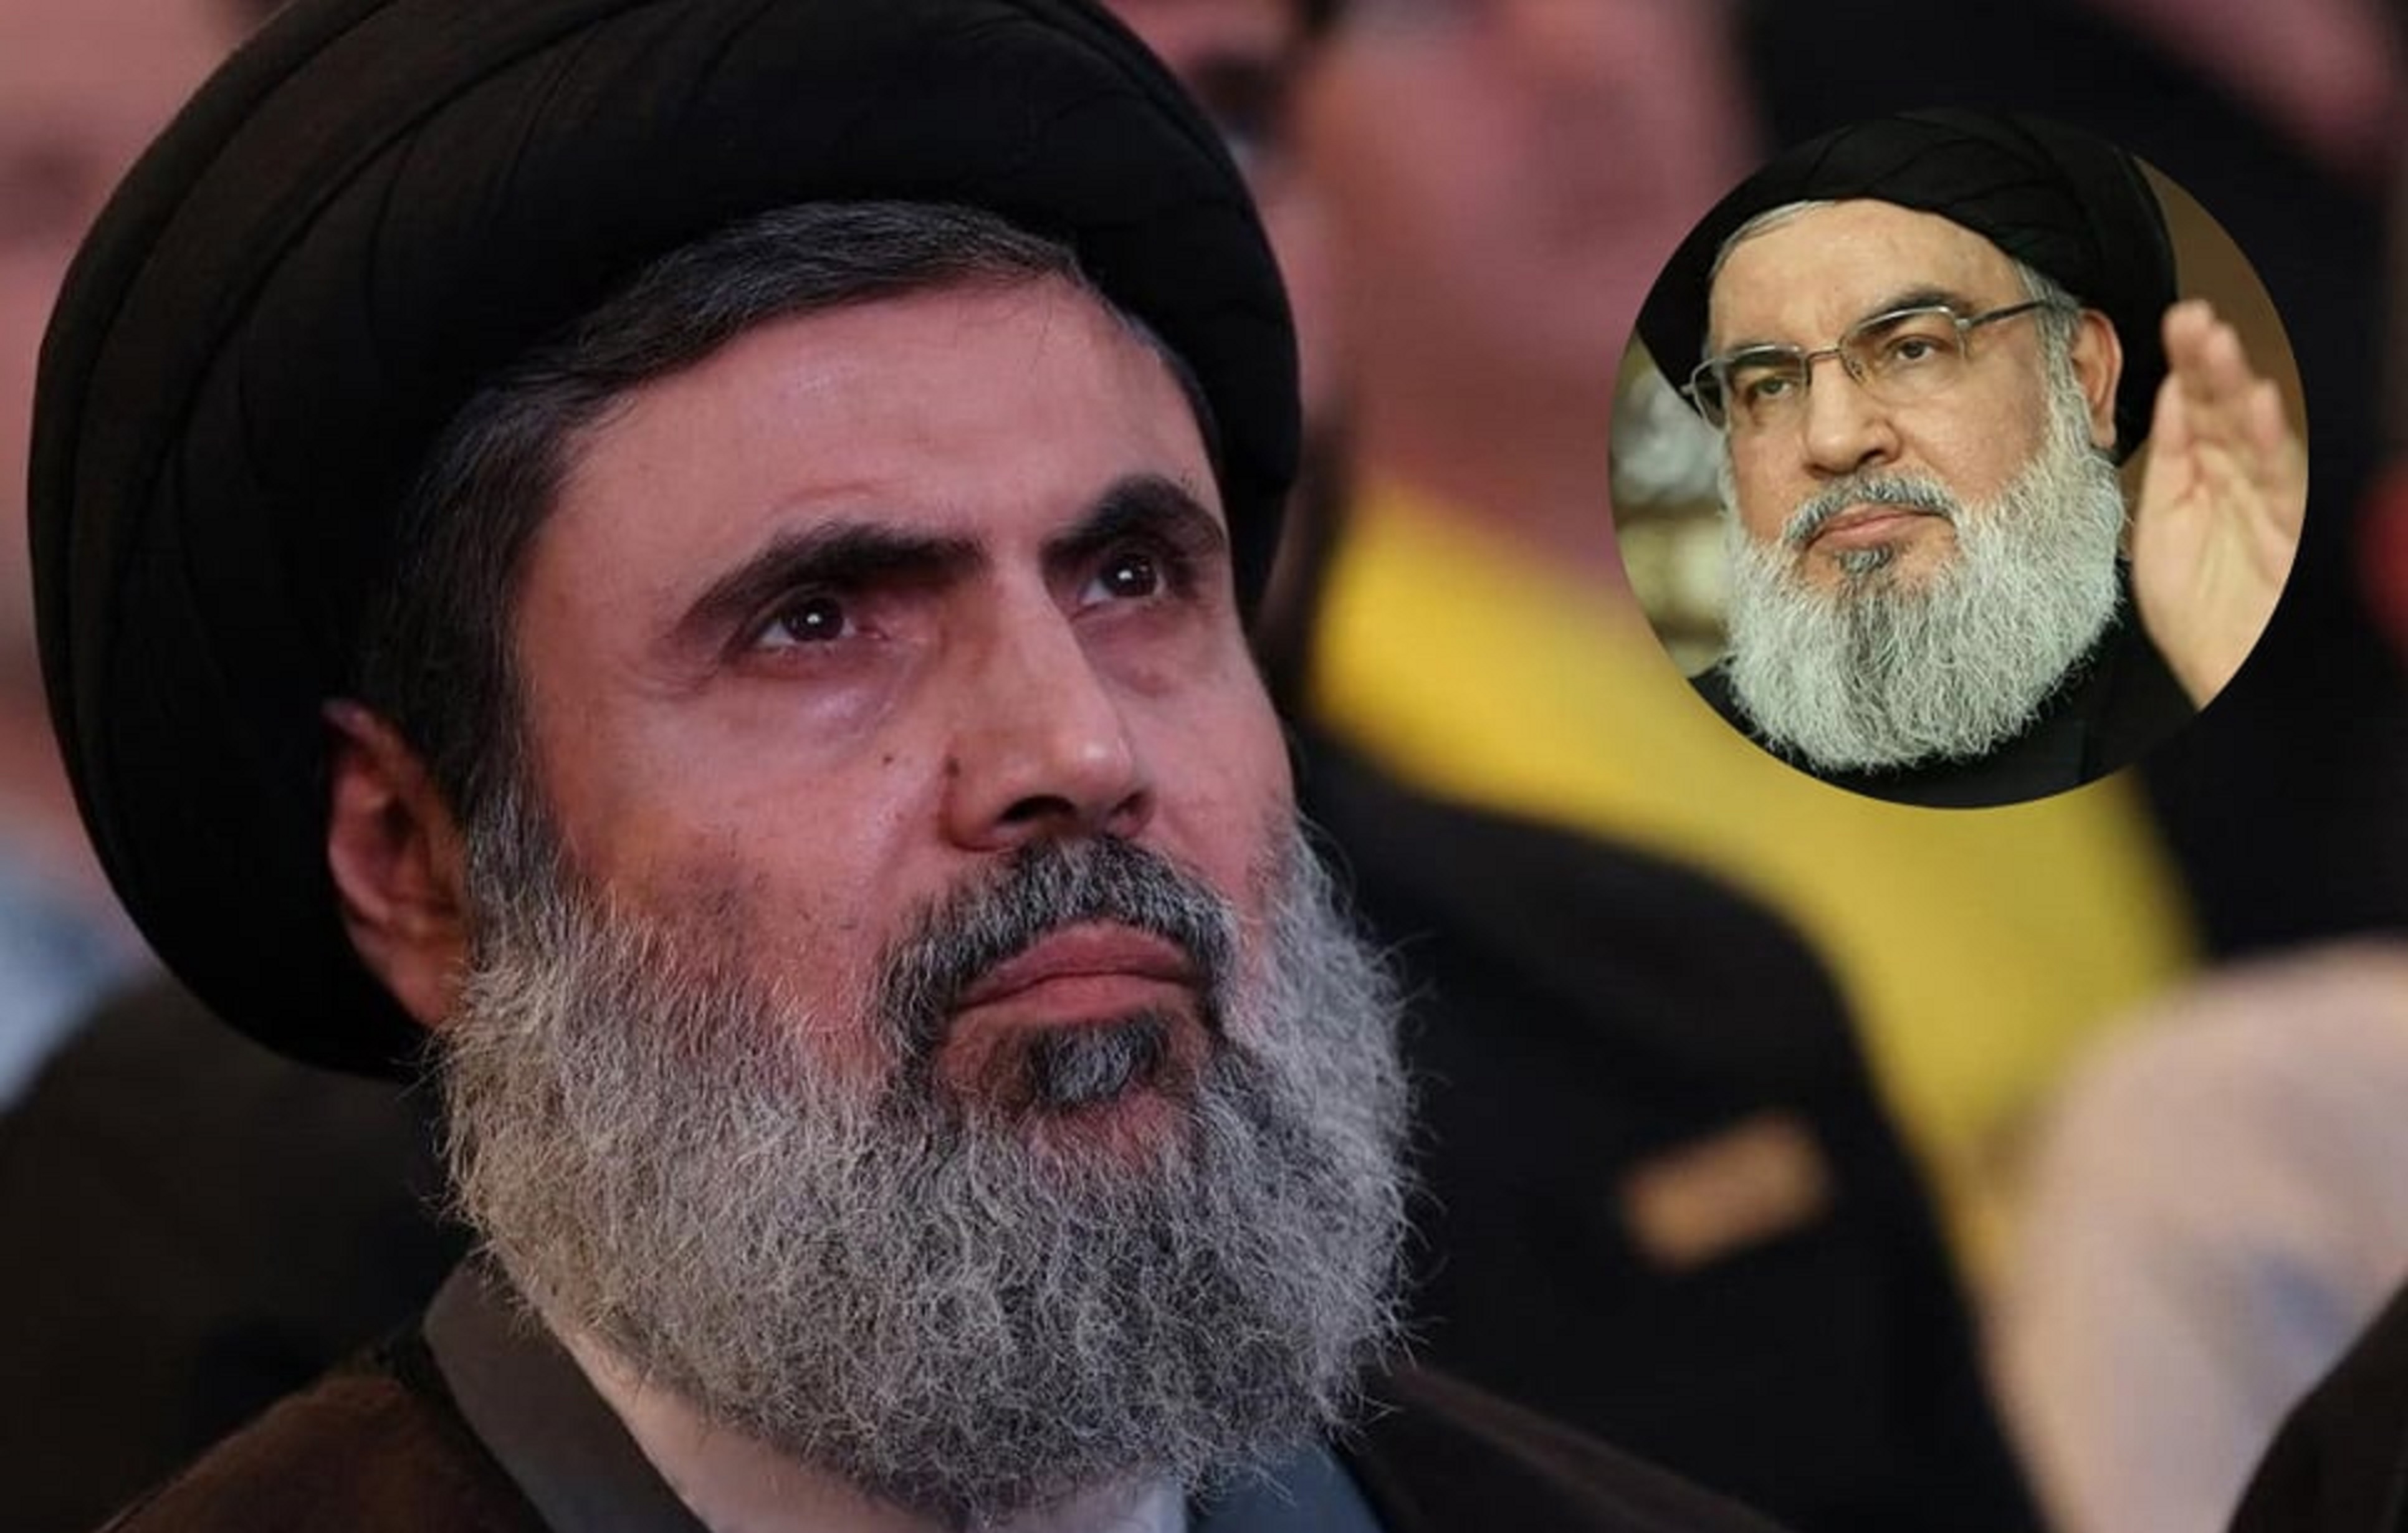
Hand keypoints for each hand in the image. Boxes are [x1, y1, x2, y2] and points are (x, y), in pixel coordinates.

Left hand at [2130, 298, 2306, 704]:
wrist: (2221, 670)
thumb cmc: (2195, 610)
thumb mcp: (2159, 528)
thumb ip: (2167, 462)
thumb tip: (2168, 395)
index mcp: (2202, 477)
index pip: (2194, 409)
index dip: (2186, 364)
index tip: (2174, 323)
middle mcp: (2237, 480)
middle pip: (2224, 408)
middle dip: (2209, 360)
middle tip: (2191, 316)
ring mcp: (2264, 500)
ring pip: (2252, 430)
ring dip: (2234, 384)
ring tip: (2216, 342)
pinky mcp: (2286, 526)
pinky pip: (2278, 477)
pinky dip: (2266, 438)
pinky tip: (2255, 402)